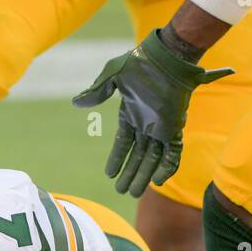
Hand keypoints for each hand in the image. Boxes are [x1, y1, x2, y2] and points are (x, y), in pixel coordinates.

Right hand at [73, 27, 231, 196]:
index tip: (109, 174)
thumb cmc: (140, 62)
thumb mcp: (113, 75)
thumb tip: (77, 103)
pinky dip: (167, 168)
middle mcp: (146, 124)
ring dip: (144, 176)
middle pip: (138, 156)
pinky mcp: (174, 128)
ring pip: (153, 159)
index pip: (123, 143)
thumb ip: (98, 90)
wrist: (164, 57)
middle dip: (130, 174)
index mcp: (132, 113)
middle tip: (122, 192)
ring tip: (133, 193)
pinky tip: (158, 181)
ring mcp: (161, 127)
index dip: (116, 159)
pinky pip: (172, 153)